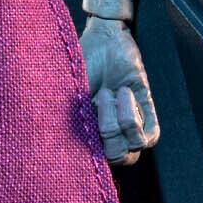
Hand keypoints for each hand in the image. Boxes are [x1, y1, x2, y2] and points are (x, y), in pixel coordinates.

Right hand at [80, 15, 159, 164]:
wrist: (102, 39)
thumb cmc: (81, 65)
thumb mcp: (68, 95)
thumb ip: (67, 120)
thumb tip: (50, 139)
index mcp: (90, 132)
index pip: (98, 163)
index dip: (93, 155)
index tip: (86, 125)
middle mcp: (111, 132)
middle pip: (120, 158)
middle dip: (110, 134)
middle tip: (99, 101)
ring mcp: (131, 123)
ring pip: (135, 146)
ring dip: (123, 119)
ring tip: (111, 92)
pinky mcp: (147, 110)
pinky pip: (152, 134)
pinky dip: (138, 116)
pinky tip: (125, 92)